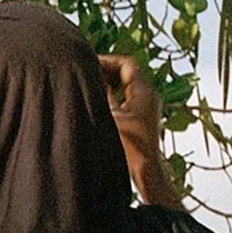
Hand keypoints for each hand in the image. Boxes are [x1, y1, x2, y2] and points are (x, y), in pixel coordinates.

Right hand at [96, 52, 165, 182]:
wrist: (144, 172)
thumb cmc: (130, 147)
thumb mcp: (111, 117)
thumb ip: (101, 96)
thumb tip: (86, 79)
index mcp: (144, 92)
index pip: (127, 64)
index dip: (108, 60)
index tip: (89, 62)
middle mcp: (147, 96)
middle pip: (125, 73)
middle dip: (105, 70)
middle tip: (85, 70)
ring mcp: (143, 108)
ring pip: (123, 86)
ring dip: (106, 83)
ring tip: (87, 82)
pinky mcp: (137, 118)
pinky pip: (122, 98)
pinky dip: (109, 95)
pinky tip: (94, 99)